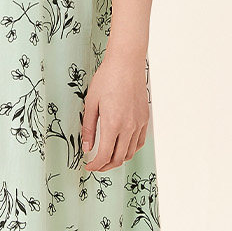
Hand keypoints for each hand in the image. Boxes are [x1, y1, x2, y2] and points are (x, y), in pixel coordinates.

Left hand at [80, 50, 149, 172]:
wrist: (127, 63)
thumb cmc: (107, 79)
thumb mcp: (91, 103)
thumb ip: (89, 128)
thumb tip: (87, 148)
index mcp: (113, 124)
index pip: (105, 155)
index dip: (96, 165)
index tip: (88, 166)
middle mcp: (129, 127)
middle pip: (119, 158)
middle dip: (106, 166)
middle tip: (96, 165)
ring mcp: (139, 123)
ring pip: (130, 153)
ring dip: (118, 159)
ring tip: (107, 157)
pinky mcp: (144, 119)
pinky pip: (139, 142)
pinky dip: (130, 149)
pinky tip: (122, 147)